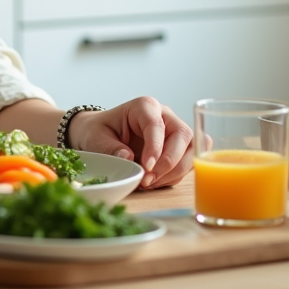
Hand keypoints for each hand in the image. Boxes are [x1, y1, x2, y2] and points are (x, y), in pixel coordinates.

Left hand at [67, 97, 192, 189]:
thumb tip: (128, 157)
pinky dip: (174, 176)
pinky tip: (155, 181)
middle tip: (148, 179)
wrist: (101, 136)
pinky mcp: (179, 148)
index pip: (157, 124)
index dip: (155, 147)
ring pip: (191, 150)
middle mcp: (165, 116)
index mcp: (144, 106)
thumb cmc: (99, 132)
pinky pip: (188, 162)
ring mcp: (175, 132)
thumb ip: (110, 147)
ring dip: (174, 171)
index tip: (146, 166)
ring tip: (150, 182)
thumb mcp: (96, 138)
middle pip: (183, 135)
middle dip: (169, 162)